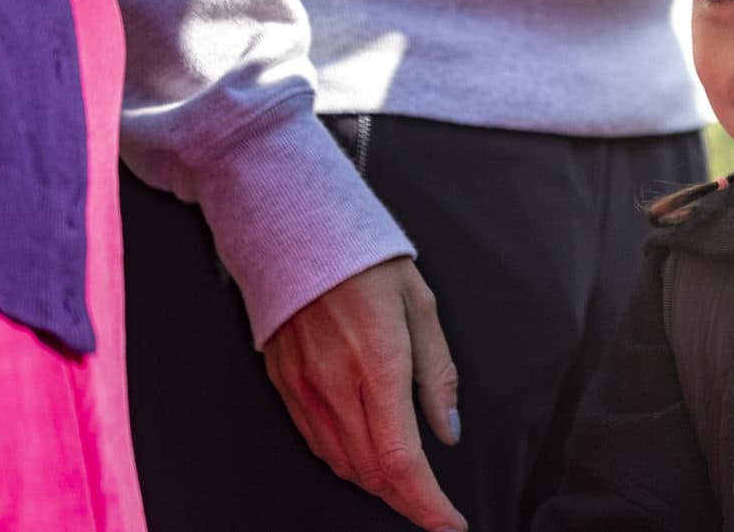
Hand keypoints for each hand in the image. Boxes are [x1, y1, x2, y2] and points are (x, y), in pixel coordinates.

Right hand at [264, 258, 466, 531]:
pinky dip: (345, 462)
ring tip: (408, 487)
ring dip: (377, 484)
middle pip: (371, 472)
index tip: (450, 524)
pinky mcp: (283, 385)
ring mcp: (303, 388)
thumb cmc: (369, 262)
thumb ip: (437, 373)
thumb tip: (448, 432)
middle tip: (436, 510)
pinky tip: (365, 460)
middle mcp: (335, 385)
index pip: (401, 459)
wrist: (298, 231)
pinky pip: (315, 442)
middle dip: (407, 500)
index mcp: (378, 363)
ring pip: (341, 463)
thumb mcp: (421, 305)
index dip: (427, 504)